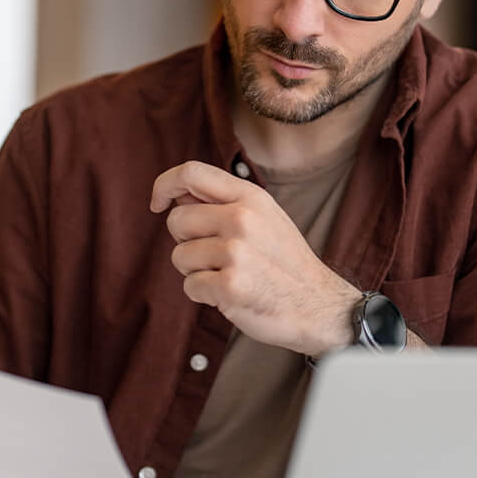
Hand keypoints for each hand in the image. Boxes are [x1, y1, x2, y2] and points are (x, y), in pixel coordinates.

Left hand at [150, 160, 359, 358]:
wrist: (318, 305)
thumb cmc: (283, 262)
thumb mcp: (263, 217)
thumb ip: (223, 202)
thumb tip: (175, 193)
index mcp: (250, 197)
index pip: (190, 172)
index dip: (164, 185)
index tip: (158, 204)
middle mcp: (242, 219)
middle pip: (177, 220)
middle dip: (186, 241)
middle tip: (215, 255)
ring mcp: (237, 252)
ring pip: (179, 256)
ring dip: (196, 271)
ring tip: (229, 275)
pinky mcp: (231, 286)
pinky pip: (190, 286)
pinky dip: (204, 295)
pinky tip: (230, 294)